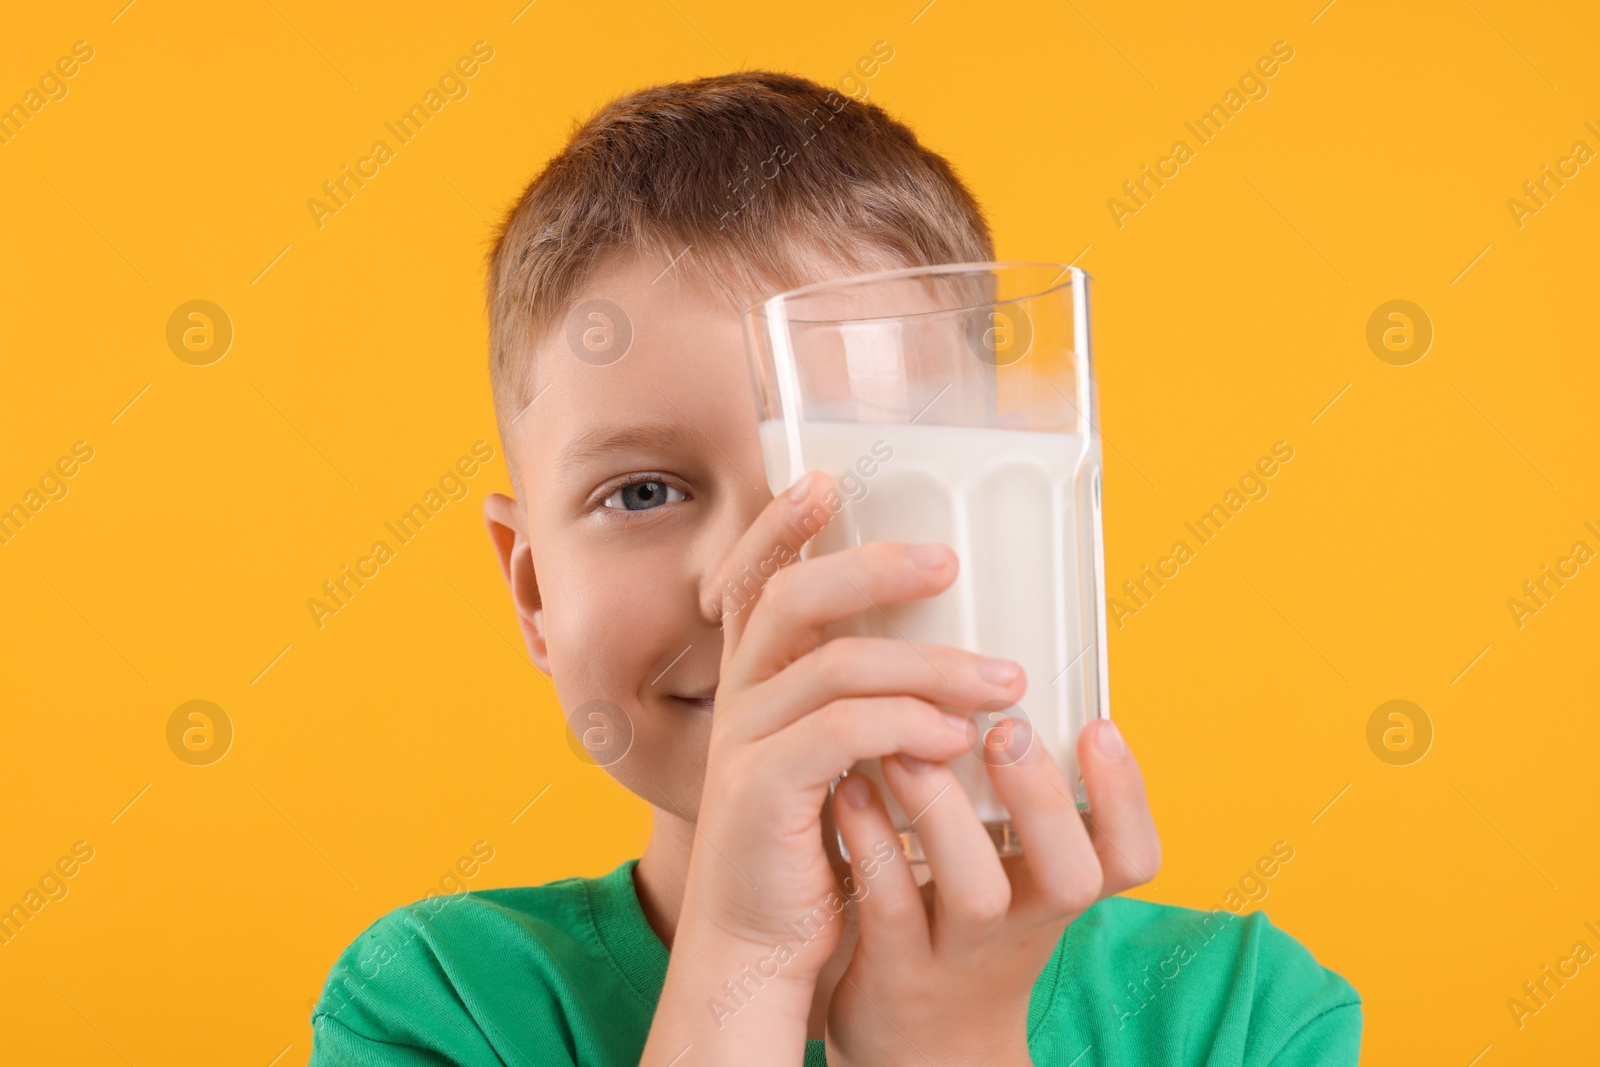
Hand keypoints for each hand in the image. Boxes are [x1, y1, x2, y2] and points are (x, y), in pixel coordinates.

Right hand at [680, 469, 1029, 981]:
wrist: (762, 946)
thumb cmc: (813, 848)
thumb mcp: (834, 761)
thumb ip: (862, 703)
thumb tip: (953, 654)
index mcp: (754, 680)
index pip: (754, 579)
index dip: (780, 524)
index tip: (827, 482)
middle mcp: (739, 697)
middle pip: (790, 598)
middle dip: (871, 568)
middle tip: (949, 562)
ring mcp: (744, 741)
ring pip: (834, 664)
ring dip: (929, 664)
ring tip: (1005, 683)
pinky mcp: (762, 791)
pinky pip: (841, 732)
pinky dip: (905, 725)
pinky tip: (955, 739)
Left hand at [824, 716, 1160, 1066]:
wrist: (922, 1048)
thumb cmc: (969, 931)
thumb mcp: (1019, 879)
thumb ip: (1025, 802)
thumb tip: (1016, 683)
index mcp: (1060, 892)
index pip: (1132, 857)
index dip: (1129, 796)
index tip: (1100, 725)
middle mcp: (1024, 926)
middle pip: (1069, 876)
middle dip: (1043, 798)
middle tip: (1007, 728)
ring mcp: (961, 953)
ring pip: (975, 893)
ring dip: (944, 813)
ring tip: (909, 748)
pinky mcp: (895, 970)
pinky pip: (889, 905)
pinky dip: (871, 843)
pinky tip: (849, 789)